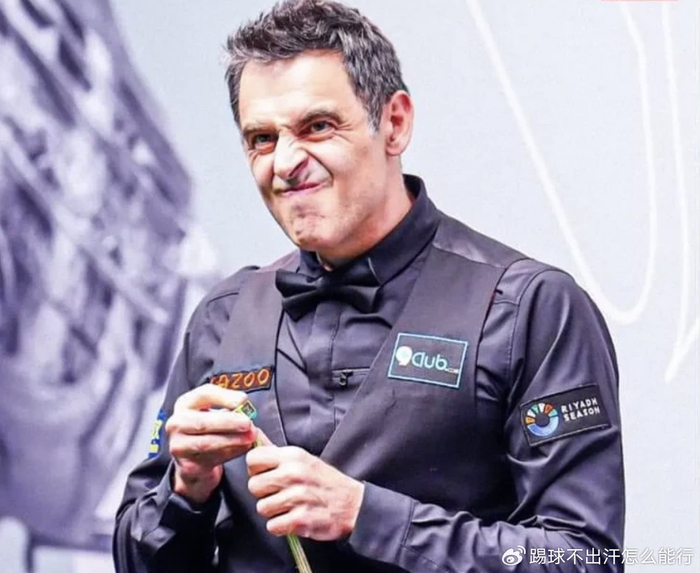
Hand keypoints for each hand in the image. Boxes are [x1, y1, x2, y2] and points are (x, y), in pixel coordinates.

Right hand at [166, 385, 255, 502]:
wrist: (194, 460)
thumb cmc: (208, 430)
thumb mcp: (215, 413)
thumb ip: (229, 408)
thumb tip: (245, 406)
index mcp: (184, 404)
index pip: (203, 395)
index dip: (224, 397)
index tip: (243, 400)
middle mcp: (176, 424)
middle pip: (202, 422)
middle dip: (228, 422)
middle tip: (248, 423)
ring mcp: (179, 446)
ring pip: (207, 443)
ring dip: (232, 440)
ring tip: (250, 437)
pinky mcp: (187, 466)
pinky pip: (212, 458)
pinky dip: (231, 453)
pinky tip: (244, 448)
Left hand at [246, 433, 364, 540]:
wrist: (352, 504)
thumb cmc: (324, 481)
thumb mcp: (303, 458)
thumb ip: (276, 452)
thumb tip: (254, 433)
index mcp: (292, 456)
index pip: (253, 459)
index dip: (256, 470)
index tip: (266, 475)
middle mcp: (293, 474)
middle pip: (253, 486)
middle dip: (264, 493)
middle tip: (279, 493)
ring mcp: (297, 497)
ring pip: (262, 508)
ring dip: (273, 511)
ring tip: (289, 506)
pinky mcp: (300, 520)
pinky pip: (272, 526)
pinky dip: (281, 526)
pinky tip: (293, 518)